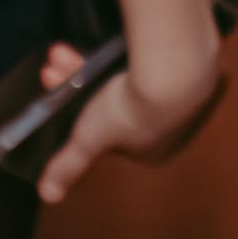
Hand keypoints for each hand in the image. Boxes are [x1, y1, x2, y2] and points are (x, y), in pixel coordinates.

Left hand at [30, 34, 223, 206]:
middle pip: (111, 104)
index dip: (78, 112)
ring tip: (61, 52)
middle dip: (75, 83)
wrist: (172, 70)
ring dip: (86, 66)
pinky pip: (146, 60)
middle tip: (53, 65)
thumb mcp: (89, 139)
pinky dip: (119, 53)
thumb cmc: (131, 111)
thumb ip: (69, 164)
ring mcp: (184, 96)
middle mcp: (174, 129)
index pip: (107, 133)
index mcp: (154, 152)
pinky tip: (101, 42)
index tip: (56, 89)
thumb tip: (48, 195)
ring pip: (123, 79)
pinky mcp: (189, 66)